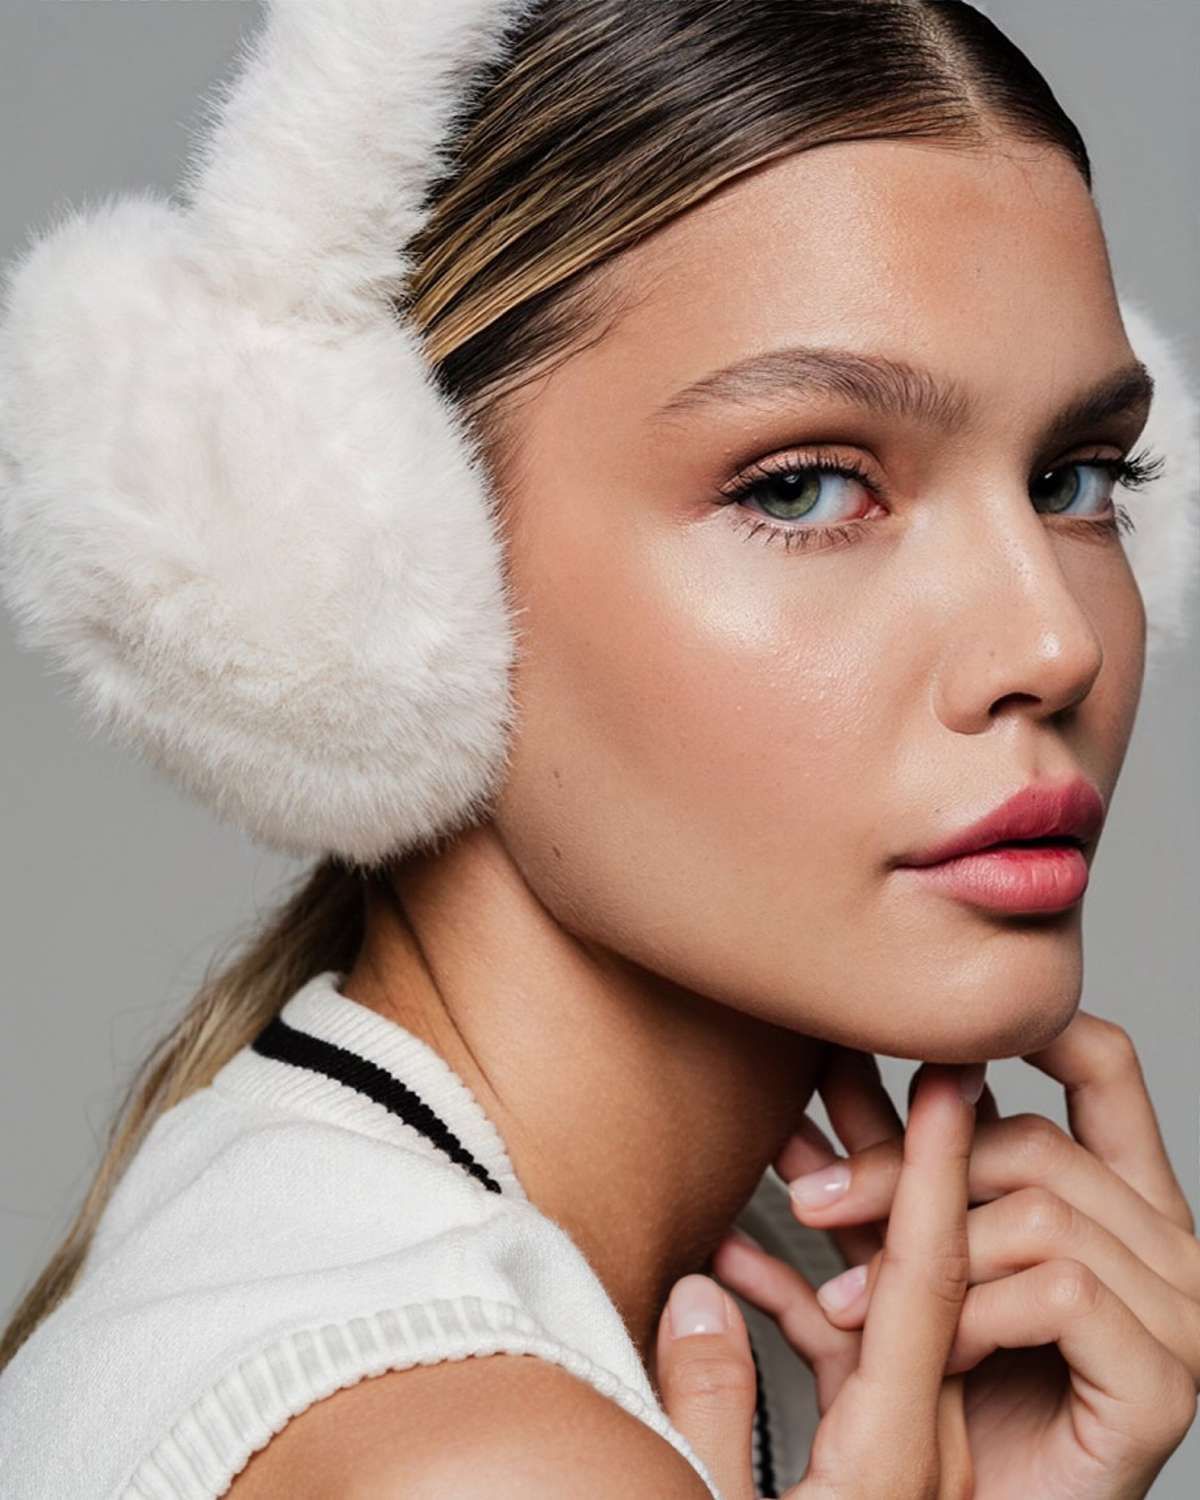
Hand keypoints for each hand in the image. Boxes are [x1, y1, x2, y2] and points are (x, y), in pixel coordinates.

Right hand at [654, 1063, 983, 1498]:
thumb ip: (711, 1409)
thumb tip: (701, 1298)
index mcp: (891, 1456)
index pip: (929, 1282)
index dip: (937, 1170)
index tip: (950, 1082)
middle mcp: (912, 1443)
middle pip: (916, 1270)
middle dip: (892, 1158)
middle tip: (864, 1062)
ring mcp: (892, 1451)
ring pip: (877, 1304)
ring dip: (837, 1217)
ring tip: (795, 1130)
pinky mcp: (864, 1466)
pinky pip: (843, 1358)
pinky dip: (797, 1298)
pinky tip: (732, 1256)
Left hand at [712, 1016, 1199, 1497]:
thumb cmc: (944, 1403)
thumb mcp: (900, 1261)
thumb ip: (881, 1172)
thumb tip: (819, 1066)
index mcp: (1115, 1201)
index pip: (1105, 1070)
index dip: (1040, 1026)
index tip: (944, 1026)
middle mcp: (1163, 1244)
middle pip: (1032, 1145)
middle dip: (902, 1165)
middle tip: (808, 1199)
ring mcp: (1178, 1312)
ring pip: (1040, 1214)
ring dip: (923, 1253)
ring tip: (844, 1301)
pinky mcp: (1166, 1381)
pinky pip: (1061, 1291)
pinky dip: (977, 1316)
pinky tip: (932, 1353)